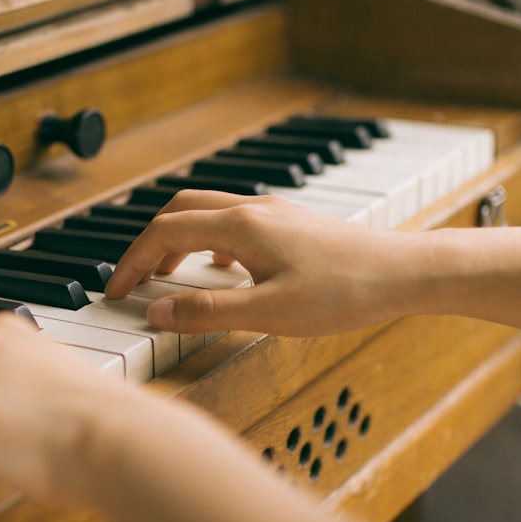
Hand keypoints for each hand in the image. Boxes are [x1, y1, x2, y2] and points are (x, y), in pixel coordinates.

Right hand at [104, 190, 418, 336]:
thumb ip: (207, 311)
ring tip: (166, 274)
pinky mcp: (290, 224)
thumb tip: (156, 311)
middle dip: (148, 243)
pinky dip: (209, 240)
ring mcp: (273, 213)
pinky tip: (221, 268)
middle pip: (180, 210)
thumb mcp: (269, 312)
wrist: (404, 272)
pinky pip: (234, 221)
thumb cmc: (345, 292)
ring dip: (178, 239)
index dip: (132, 261)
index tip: (116, 290)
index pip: (164, 232)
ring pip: (207, 212)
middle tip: (134, 279)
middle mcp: (253, 208)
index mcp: (240, 226)